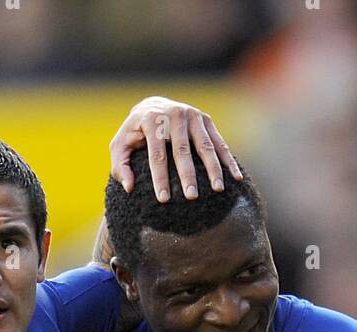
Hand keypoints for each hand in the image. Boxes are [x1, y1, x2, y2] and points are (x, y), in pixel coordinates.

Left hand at [109, 94, 241, 201]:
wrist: (153, 106)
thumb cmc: (134, 133)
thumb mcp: (120, 145)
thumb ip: (120, 166)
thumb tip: (129, 187)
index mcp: (151, 120)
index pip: (156, 154)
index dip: (160, 178)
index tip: (163, 200)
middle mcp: (174, 114)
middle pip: (182, 150)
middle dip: (187, 174)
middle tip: (191, 196)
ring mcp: (193, 115)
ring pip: (205, 145)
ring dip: (213, 168)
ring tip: (217, 190)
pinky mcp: (206, 119)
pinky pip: (219, 142)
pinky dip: (228, 160)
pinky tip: (236, 177)